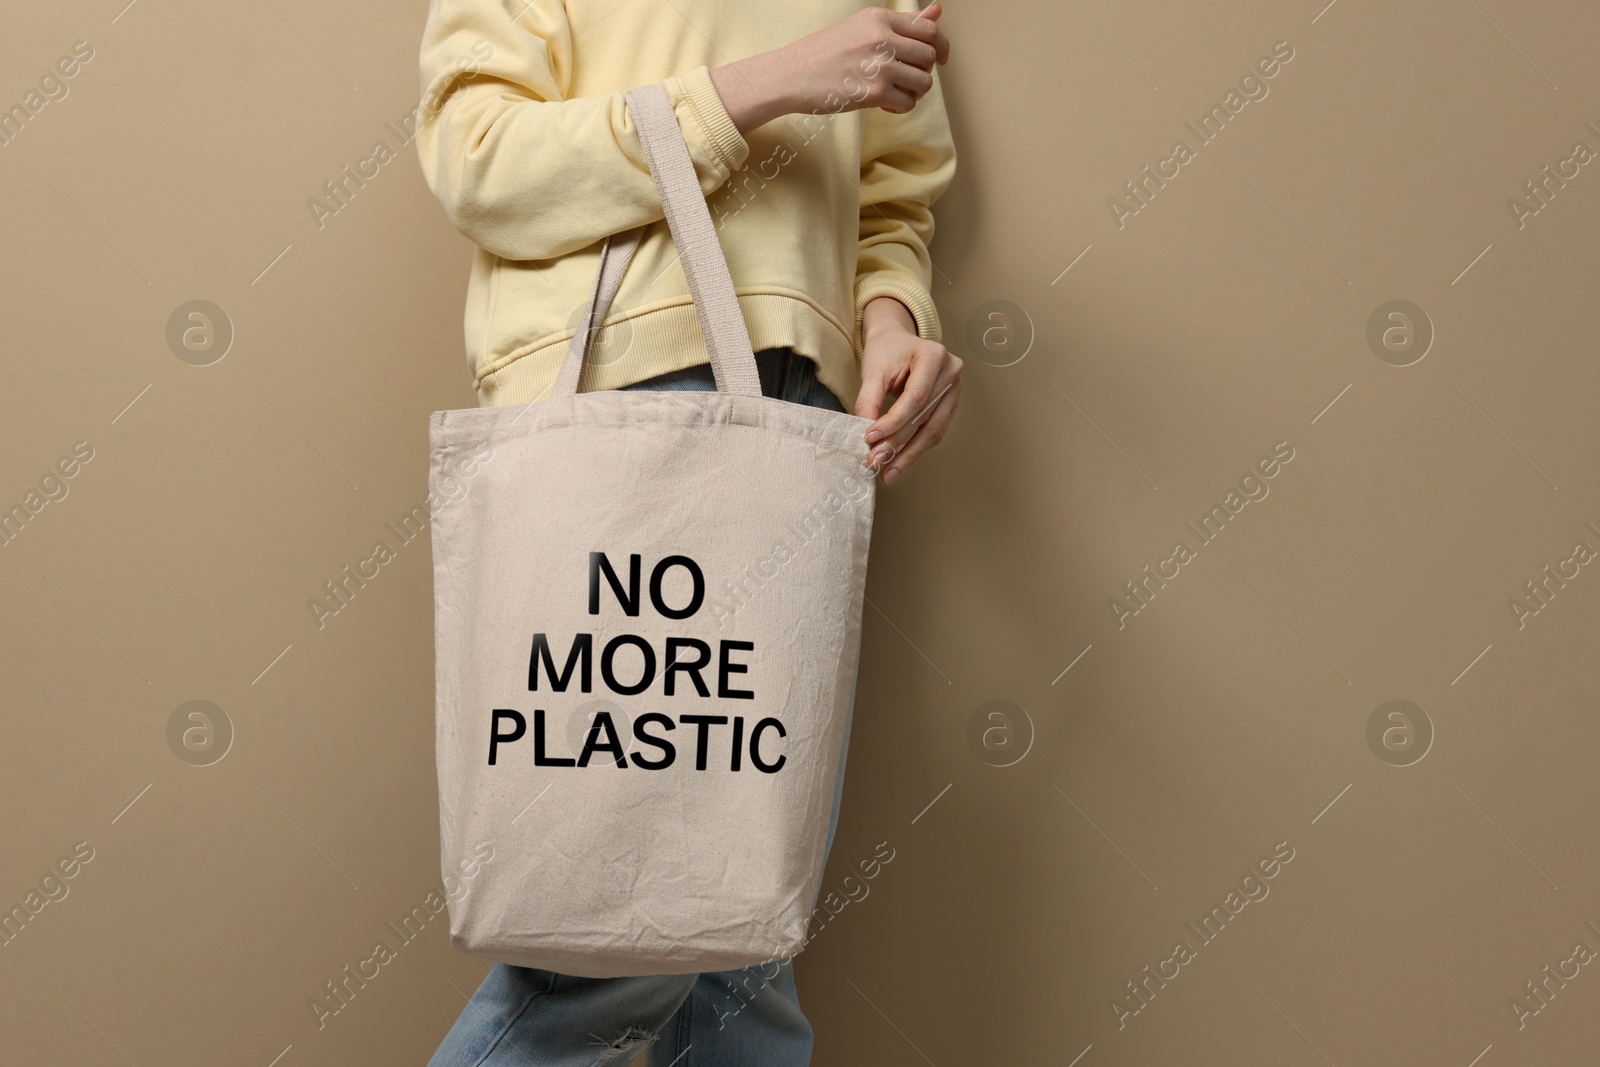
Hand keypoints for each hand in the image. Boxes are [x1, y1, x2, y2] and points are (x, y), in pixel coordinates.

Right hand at [711, 4, 949, 135]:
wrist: (790, 75)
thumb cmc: (824, 53)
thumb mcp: (863, 29)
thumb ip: (903, 24)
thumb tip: (937, 11)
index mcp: (880, 18)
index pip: (928, 30)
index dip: (940, 47)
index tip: (938, 59)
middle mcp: (882, 37)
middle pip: (929, 56)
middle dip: (923, 72)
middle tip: (906, 81)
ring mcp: (879, 65)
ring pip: (923, 82)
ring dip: (913, 92)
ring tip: (893, 93)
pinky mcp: (873, 92)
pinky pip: (908, 103)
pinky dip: (900, 108)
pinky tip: (884, 105)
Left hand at [854, 296, 962, 483]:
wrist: (896, 341)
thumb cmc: (886, 352)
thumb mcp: (873, 371)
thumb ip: (868, 401)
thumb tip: (866, 437)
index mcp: (934, 355)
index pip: (915, 397)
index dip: (893, 422)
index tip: (871, 439)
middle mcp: (951, 372)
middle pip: (925, 416)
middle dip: (899, 444)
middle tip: (877, 461)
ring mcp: (955, 389)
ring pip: (933, 430)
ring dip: (909, 454)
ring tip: (889, 471)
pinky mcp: (950, 404)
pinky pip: (934, 431)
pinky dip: (916, 448)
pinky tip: (899, 461)